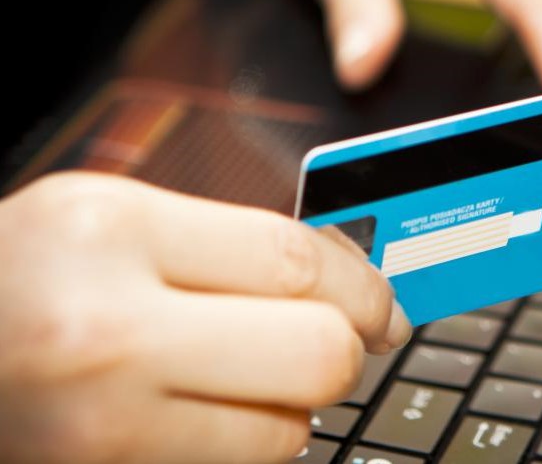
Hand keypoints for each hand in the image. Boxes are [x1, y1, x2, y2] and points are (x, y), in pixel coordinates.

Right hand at [0, 172, 410, 463]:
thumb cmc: (24, 275)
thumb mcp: (116, 221)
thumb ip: (231, 245)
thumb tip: (351, 275)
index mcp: (114, 231)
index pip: (295, 262)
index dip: (363, 285)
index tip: (384, 302)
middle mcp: (107, 333)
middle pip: (315, 355)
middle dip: (346, 350)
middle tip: (343, 340)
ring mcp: (101, 429)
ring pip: (285, 434)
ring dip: (289, 407)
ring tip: (244, 375)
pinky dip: (243, 443)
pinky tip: (207, 411)